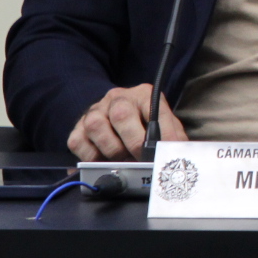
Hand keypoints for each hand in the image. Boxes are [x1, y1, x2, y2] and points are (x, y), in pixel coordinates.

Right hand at [68, 84, 186, 160]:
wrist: (113, 115)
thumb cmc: (144, 124)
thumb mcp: (164, 124)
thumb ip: (172, 136)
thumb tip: (180, 154)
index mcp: (143, 94)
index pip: (154, 108)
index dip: (161, 132)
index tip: (163, 151)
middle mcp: (117, 98)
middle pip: (121, 114)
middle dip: (134, 142)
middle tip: (141, 159)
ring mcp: (95, 112)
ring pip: (96, 126)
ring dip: (112, 150)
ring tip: (123, 162)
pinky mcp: (77, 128)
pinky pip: (78, 143)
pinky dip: (91, 157)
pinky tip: (104, 162)